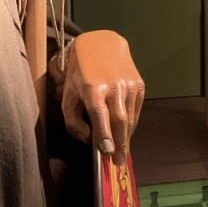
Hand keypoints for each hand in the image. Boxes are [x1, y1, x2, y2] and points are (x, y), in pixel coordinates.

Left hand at [58, 30, 143, 164]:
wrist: (103, 44)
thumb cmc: (80, 72)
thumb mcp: (68, 94)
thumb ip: (73, 120)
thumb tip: (89, 140)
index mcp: (92, 88)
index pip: (100, 115)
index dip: (104, 134)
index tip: (107, 152)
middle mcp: (114, 86)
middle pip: (120, 120)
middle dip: (120, 143)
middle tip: (119, 162)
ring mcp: (130, 85)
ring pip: (130, 117)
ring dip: (126, 137)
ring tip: (122, 152)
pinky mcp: (140, 85)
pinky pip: (135, 110)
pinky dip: (130, 124)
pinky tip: (125, 132)